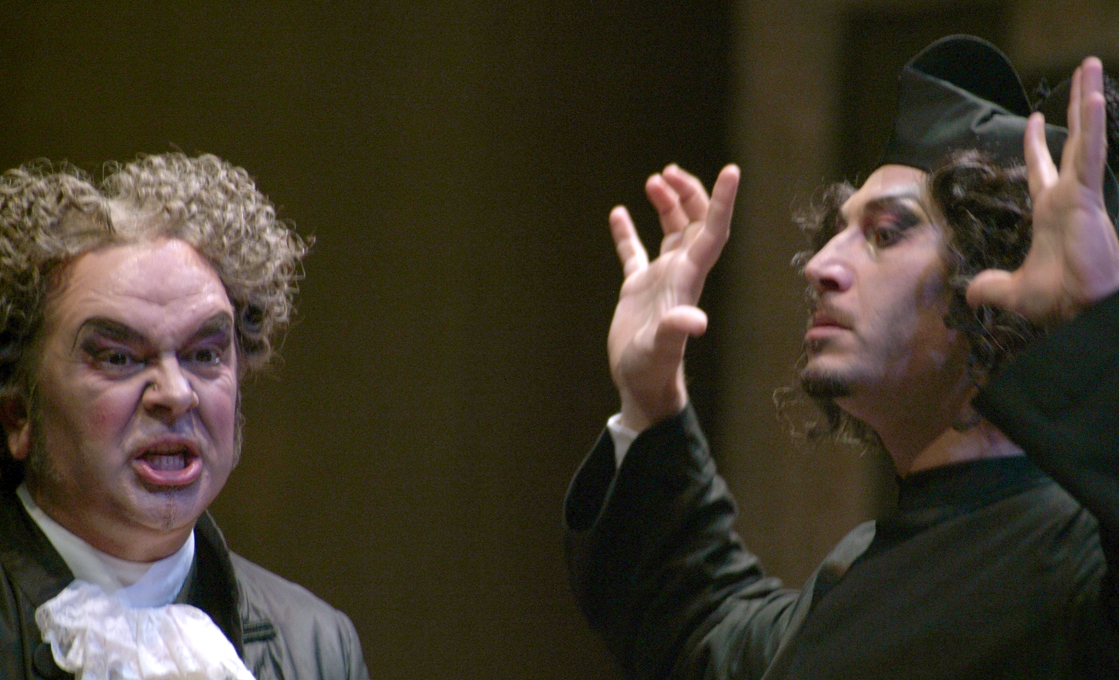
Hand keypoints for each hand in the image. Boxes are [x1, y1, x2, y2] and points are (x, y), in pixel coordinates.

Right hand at [607, 163, 738, 431]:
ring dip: (667, 204)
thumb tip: (695, 321)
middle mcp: (680, 273)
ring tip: (654, 180)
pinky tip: (619, 213)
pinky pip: (635, 252)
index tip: (732, 170)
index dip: (722, 201)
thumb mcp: (663, 350)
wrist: (640, 386)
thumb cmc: (654, 370)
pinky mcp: (637, 289)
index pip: (712, 231)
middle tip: (669, 172)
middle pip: (694, 222)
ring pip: (671, 230)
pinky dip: (628, 232)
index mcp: (688, 278)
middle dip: (689, 193)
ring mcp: (659, 280)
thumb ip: (677, 332)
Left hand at [967, 57, 1118, 321]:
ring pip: (1084, 137)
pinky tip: (1091, 97)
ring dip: (1087, 100)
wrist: (1079, 309)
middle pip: (1072, 141)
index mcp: (1051, 211)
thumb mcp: (1013, 293)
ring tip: (1089, 65)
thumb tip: (972, 296)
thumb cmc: (1058, 300)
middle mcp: (1068, 196)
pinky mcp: (1087, 197)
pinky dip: (1090, 127)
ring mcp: (1080, 193)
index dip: (1038, 145)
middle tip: (1081, 72)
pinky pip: (1090, 155)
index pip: (1043, 168)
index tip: (1034, 119)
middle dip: (1076, 108)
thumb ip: (992, 288)